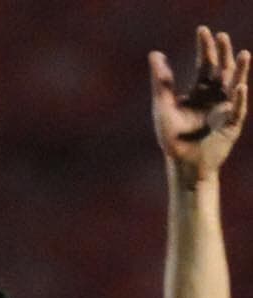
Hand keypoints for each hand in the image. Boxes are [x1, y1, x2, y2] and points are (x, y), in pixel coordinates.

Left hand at [150, 27, 248, 181]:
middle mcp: (216, 95)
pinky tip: (240, 87)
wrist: (183, 165)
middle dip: (223, 53)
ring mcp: (226, 108)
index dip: (204, 47)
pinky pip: (237, 110)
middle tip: (222, 36)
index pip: (205, 63)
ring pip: (236, 85)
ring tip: (243, 54)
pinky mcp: (232, 125)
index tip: (202, 30)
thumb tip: (154, 54)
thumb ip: (161, 83)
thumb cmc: (173, 139)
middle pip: (222, 69)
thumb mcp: (163, 108)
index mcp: (200, 90)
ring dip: (240, 70)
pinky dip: (239, 99)